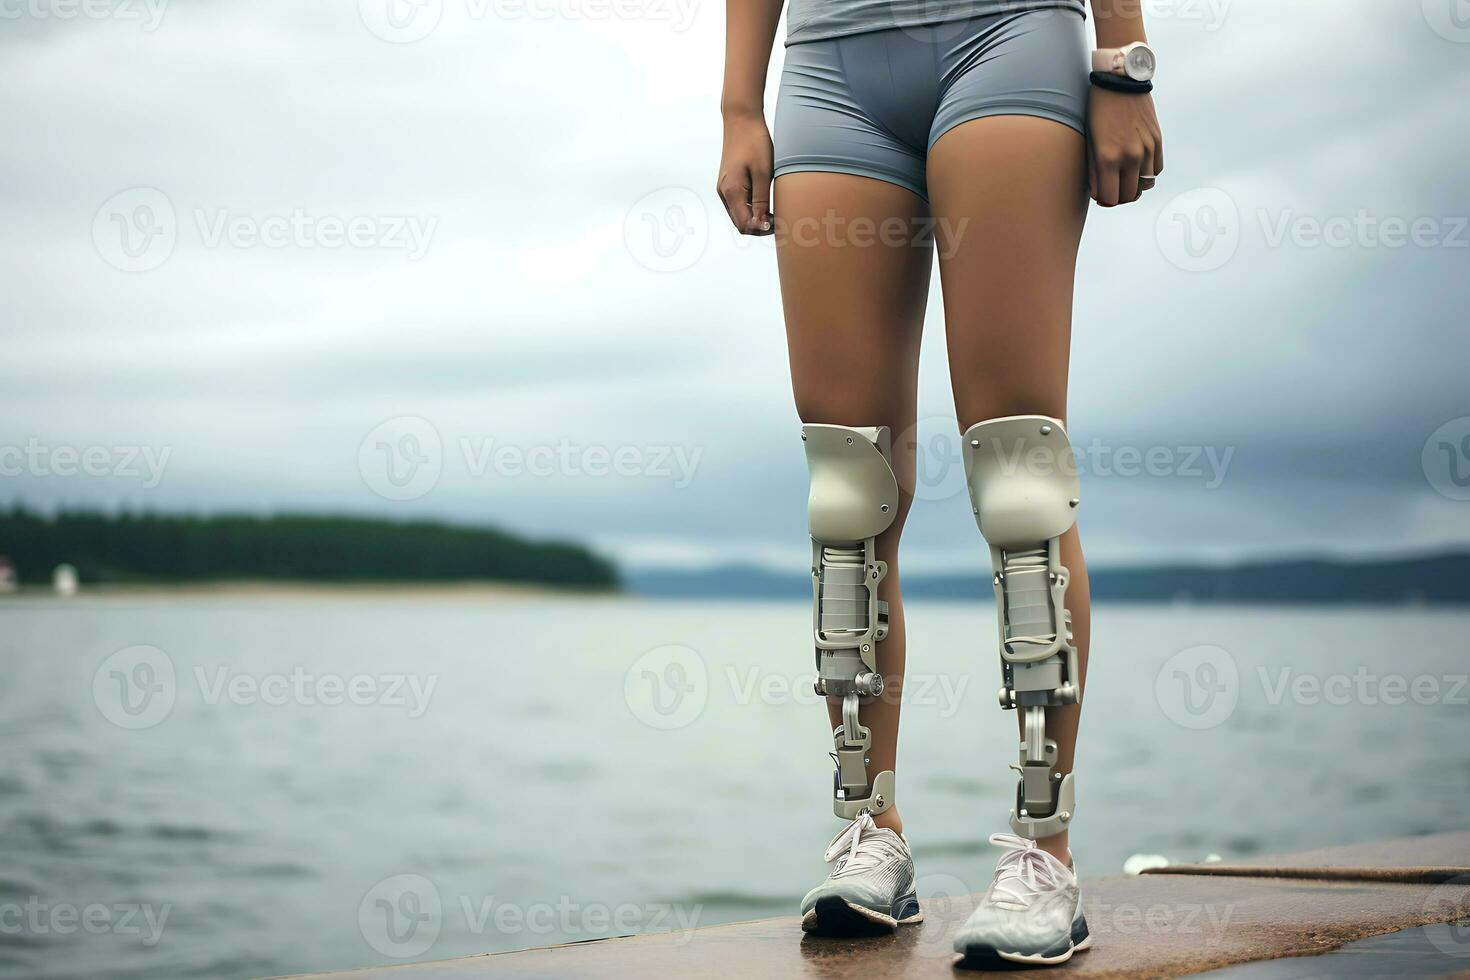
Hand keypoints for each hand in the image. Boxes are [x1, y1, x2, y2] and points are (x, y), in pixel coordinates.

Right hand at [716, 112, 774, 234]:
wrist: (741, 119)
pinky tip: (766, 200)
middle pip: (741, 223)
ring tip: (775, 209)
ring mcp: (724, 188)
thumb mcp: (763, 173)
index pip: (745, 225)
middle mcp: (724, 193)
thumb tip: (762, 225)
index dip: (763, 229)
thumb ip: (761, 201)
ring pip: (740, 215)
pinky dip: (752, 208)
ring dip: (756, 217)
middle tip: (780, 219)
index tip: (781, 222)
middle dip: (760, 226)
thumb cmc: (754, 142)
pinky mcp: (728, 182)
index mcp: (731, 192)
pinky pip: (739, 203)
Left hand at [1086, 86, 1162, 207]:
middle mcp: (1130, 156)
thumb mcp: (1089, 140)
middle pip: (1128, 196)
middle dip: (1118, 197)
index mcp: (1108, 158)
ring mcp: (1147, 149)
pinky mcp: (1157, 140)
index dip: (1103, 200)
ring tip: (1123, 179)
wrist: (1120, 80)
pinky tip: (1136, 167)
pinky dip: (1146, 174)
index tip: (1100, 195)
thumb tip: (1099, 193)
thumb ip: (1094, 170)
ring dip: (1133, 187)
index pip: (1110, 198)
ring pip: (1144, 186)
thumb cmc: (1097, 109)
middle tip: (1111, 189)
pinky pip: (1156, 170)